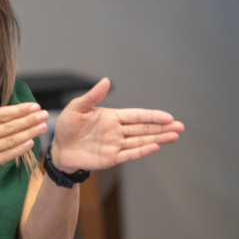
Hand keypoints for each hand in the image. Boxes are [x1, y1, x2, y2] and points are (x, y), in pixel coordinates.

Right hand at [0, 95, 48, 181]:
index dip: (19, 110)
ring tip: (43, 127)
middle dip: (29, 120)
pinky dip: (19, 150)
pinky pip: (5, 156)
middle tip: (45, 114)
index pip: (1, 114)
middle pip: (9, 127)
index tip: (34, 106)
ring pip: (10, 141)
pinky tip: (30, 143)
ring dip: (29, 134)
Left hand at [52, 78, 182, 172]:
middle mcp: (117, 131)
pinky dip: (142, 151)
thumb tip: (105, 81)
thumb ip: (92, 96)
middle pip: (144, 128)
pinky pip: (129, 154)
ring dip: (158, 138)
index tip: (168, 117)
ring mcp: (115, 145)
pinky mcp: (111, 158)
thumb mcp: (77, 108)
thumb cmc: (66, 127)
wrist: (58, 149)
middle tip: (180, 127)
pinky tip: (155, 147)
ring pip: (141, 141)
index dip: (152, 116)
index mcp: (111, 117)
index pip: (137, 115)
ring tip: (174, 136)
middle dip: (162, 127)